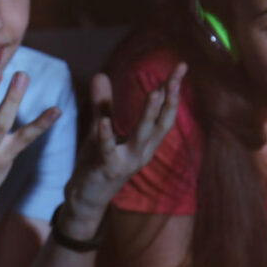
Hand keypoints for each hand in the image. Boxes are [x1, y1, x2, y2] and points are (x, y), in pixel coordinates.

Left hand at [65, 64, 182, 214]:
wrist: (86, 198)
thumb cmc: (97, 163)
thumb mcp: (101, 130)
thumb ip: (102, 104)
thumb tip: (101, 74)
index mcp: (146, 142)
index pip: (164, 113)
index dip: (173, 91)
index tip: (180, 67)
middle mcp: (142, 151)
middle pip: (161, 122)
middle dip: (170, 98)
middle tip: (178, 75)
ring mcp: (127, 161)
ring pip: (141, 135)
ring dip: (149, 114)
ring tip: (155, 92)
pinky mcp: (107, 168)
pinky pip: (107, 151)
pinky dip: (106, 136)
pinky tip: (104, 123)